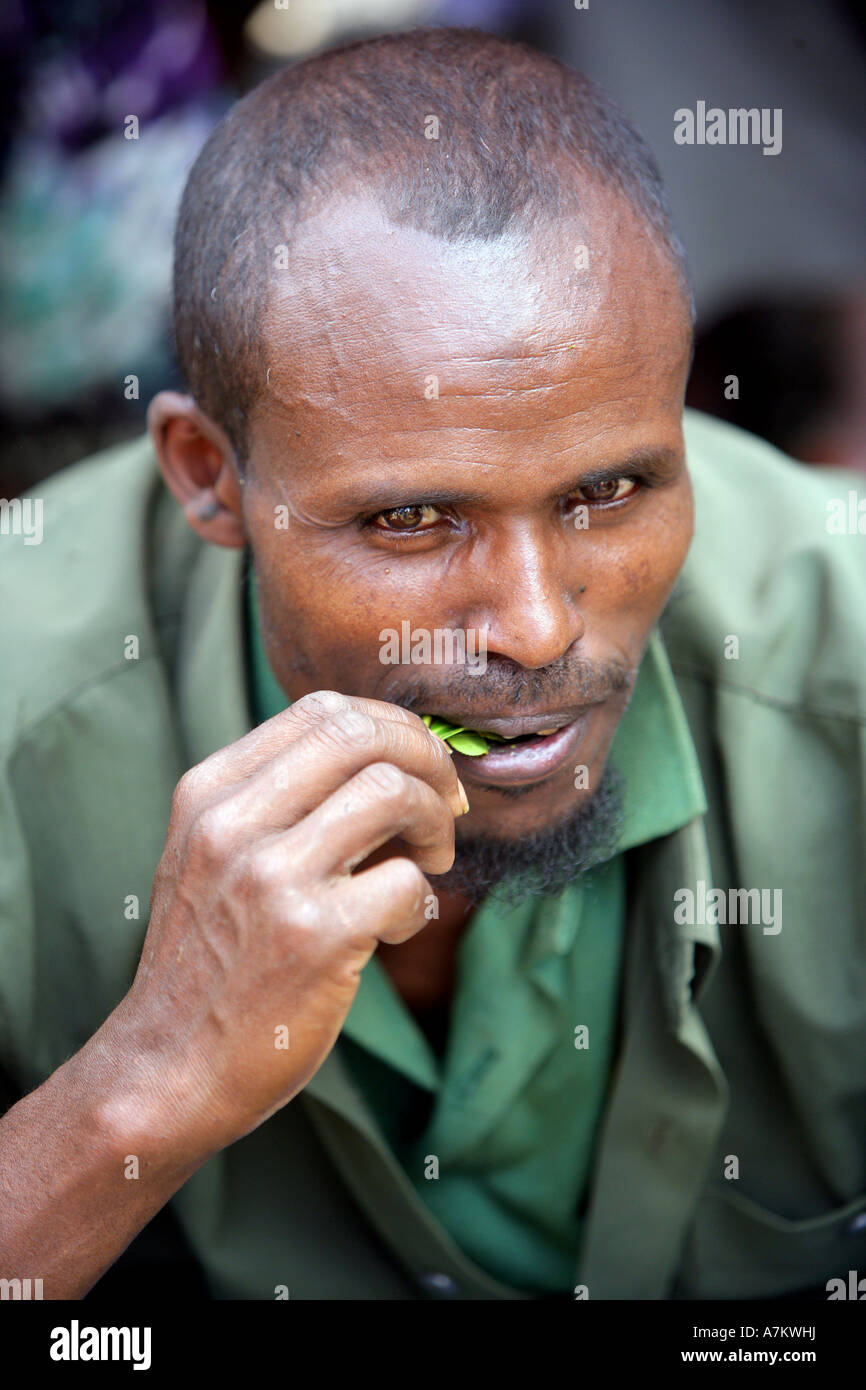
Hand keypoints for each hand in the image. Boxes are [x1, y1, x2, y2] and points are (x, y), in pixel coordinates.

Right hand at [111, 691, 466, 1149]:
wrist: (165, 1071)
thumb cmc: (209, 963)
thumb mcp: (211, 859)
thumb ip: (277, 803)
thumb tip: (388, 760)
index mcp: (209, 794)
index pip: (321, 710)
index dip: (392, 728)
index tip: (418, 766)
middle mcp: (233, 824)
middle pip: (360, 734)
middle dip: (428, 759)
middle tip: (448, 804)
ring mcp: (272, 879)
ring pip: (391, 792)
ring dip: (435, 823)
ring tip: (431, 861)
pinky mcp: (314, 937)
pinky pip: (406, 882)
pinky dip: (422, 901)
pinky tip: (399, 926)